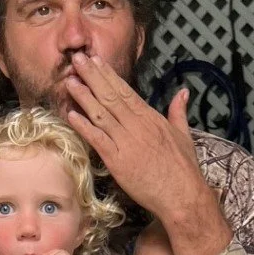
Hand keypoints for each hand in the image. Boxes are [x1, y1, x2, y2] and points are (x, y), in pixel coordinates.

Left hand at [65, 54, 227, 254]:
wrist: (183, 195)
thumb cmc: (184, 169)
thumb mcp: (184, 135)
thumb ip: (178, 112)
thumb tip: (182, 92)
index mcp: (150, 117)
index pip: (125, 91)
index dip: (108, 75)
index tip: (95, 61)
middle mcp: (137, 125)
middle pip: (110, 96)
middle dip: (92, 76)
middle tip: (76, 59)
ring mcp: (127, 142)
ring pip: (101, 114)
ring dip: (83, 96)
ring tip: (69, 80)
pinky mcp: (119, 161)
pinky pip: (98, 140)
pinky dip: (84, 126)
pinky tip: (71, 114)